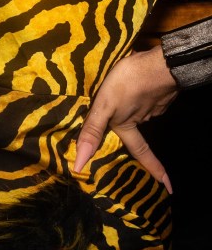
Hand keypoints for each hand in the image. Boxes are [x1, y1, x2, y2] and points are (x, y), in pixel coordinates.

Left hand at [74, 47, 176, 191]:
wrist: (158, 61)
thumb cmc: (128, 83)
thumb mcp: (104, 106)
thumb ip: (92, 131)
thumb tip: (80, 164)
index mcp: (128, 124)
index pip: (142, 153)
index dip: (154, 170)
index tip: (169, 188)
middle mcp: (143, 117)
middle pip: (140, 131)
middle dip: (143, 140)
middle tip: (146, 146)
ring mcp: (153, 104)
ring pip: (142, 112)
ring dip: (138, 111)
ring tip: (129, 103)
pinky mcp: (158, 89)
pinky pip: (147, 97)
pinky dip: (142, 96)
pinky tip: (137, 87)